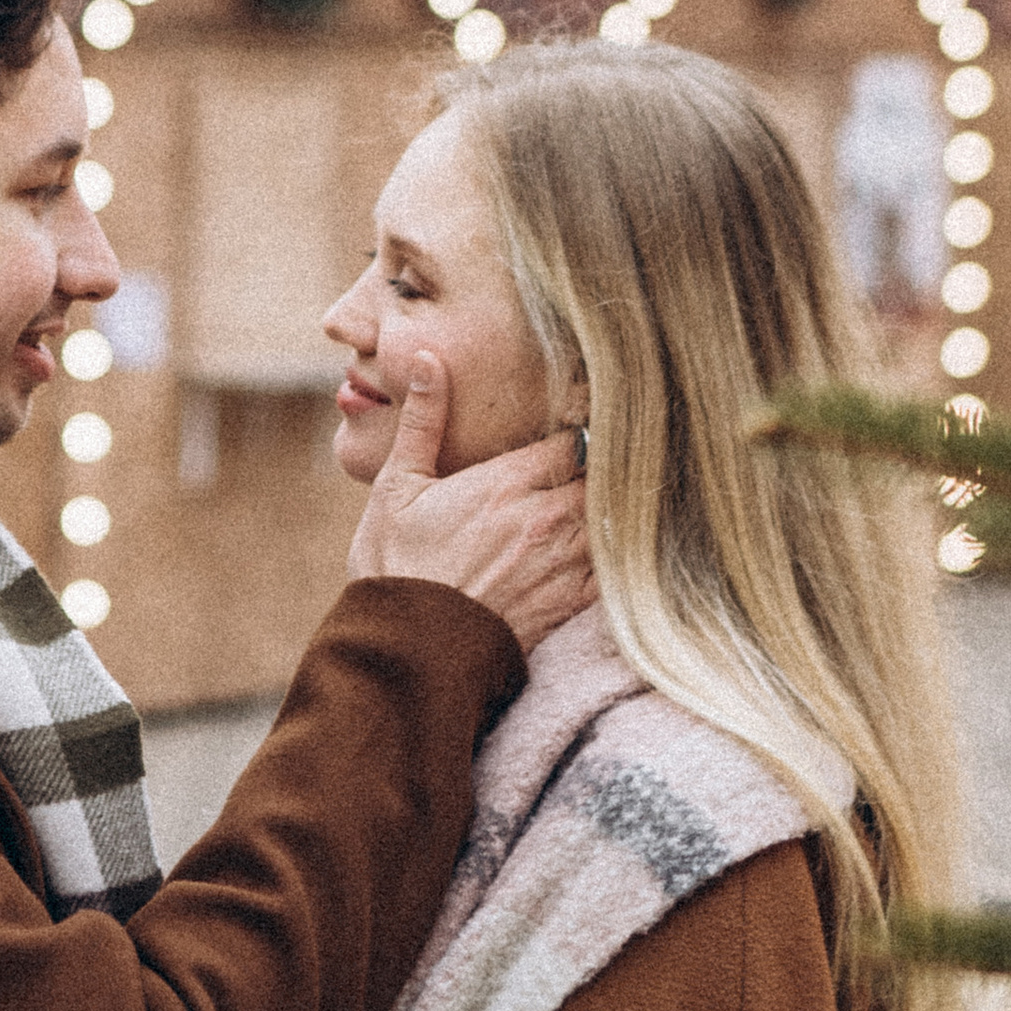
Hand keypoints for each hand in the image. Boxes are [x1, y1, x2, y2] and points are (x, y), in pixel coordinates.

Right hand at [348, 356, 596, 653]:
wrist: (408, 651)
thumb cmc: (395, 566)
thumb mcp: (397, 485)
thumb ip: (423, 421)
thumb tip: (430, 359)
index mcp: (506, 483)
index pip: (573, 439)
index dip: (580, 429)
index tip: (580, 423)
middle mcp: (543, 519)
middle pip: (601, 476)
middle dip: (600, 467)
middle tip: (608, 456)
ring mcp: (561, 562)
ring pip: (611, 520)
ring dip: (610, 508)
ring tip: (611, 499)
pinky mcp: (568, 602)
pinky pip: (613, 568)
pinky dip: (615, 554)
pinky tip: (606, 547)